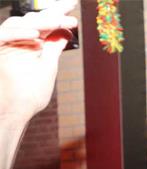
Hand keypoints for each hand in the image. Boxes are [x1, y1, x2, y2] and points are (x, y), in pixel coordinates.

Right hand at [0, 0, 76, 120]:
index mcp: (28, 43)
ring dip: (41, 22)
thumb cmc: (27, 95)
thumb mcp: (47, 67)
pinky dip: (18, 34)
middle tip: (71, 4)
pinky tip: (36, 36)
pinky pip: (2, 36)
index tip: (73, 4)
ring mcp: (4, 44)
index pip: (44, 23)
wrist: (11, 112)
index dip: (58, 12)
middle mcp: (16, 41)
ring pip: (19, 24)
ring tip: (61, 21)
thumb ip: (53, 49)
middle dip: (53, 11)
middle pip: (33, 19)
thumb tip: (64, 33)